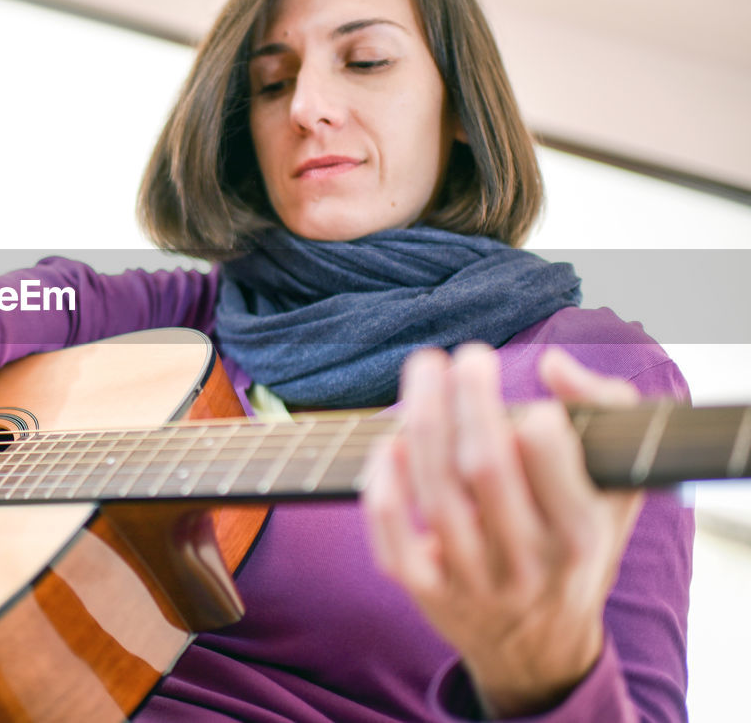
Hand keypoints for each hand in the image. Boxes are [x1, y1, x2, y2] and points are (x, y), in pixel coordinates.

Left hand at [362, 344, 642, 717]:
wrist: (541, 645)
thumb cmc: (576, 539)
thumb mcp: (617, 484)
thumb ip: (604, 411)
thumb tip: (554, 364)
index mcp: (580, 533)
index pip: (553, 465)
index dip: (538, 421)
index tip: (533, 402)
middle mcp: (527, 562)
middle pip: (486, 467)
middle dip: (471, 400)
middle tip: (467, 355)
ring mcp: (472, 580)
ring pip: (438, 494)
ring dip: (423, 422)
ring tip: (426, 369)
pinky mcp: (426, 592)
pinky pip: (393, 540)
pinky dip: (384, 489)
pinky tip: (388, 444)